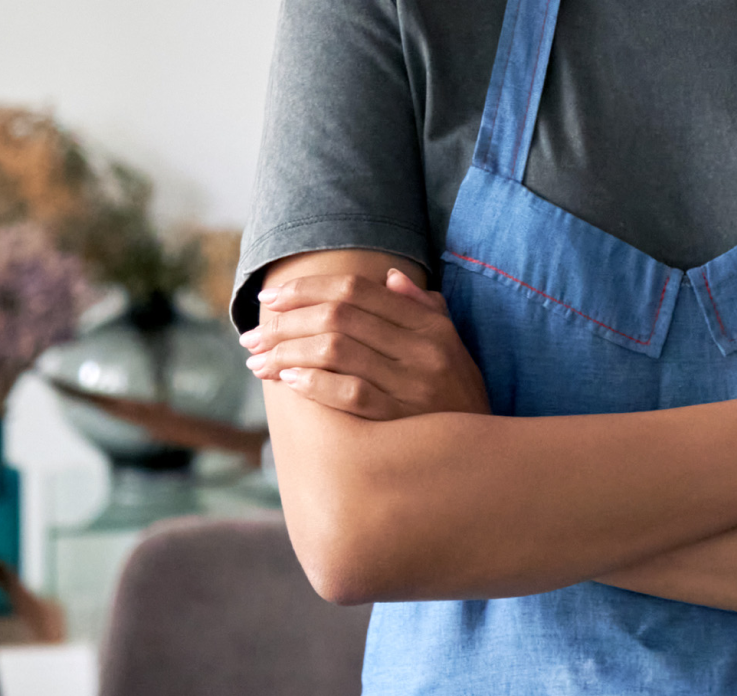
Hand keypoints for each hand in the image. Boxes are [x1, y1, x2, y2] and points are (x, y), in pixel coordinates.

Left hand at [241, 268, 490, 420]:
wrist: (485, 460)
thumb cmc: (457, 398)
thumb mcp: (451, 346)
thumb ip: (423, 309)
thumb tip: (390, 277)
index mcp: (430, 324)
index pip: (358, 289)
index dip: (307, 289)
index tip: (270, 299)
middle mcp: (422, 348)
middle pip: (339, 316)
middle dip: (285, 322)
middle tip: (252, 335)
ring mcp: (413, 384)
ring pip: (336, 350)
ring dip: (286, 352)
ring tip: (257, 361)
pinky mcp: (401, 420)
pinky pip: (348, 393)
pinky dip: (313, 383)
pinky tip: (286, 382)